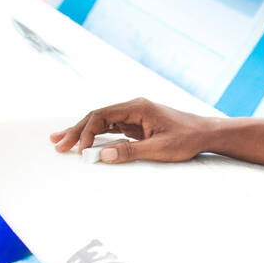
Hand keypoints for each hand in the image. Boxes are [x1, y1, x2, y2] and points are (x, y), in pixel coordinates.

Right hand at [50, 97, 213, 163]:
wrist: (206, 134)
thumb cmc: (187, 138)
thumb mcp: (159, 149)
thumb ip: (130, 151)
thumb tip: (103, 155)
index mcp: (137, 107)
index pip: (103, 116)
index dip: (86, 132)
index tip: (80, 150)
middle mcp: (133, 108)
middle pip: (98, 117)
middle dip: (76, 130)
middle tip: (57, 143)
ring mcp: (135, 116)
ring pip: (102, 122)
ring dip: (83, 132)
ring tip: (61, 141)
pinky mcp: (137, 124)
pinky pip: (112, 128)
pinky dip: (97, 135)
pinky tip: (84, 143)